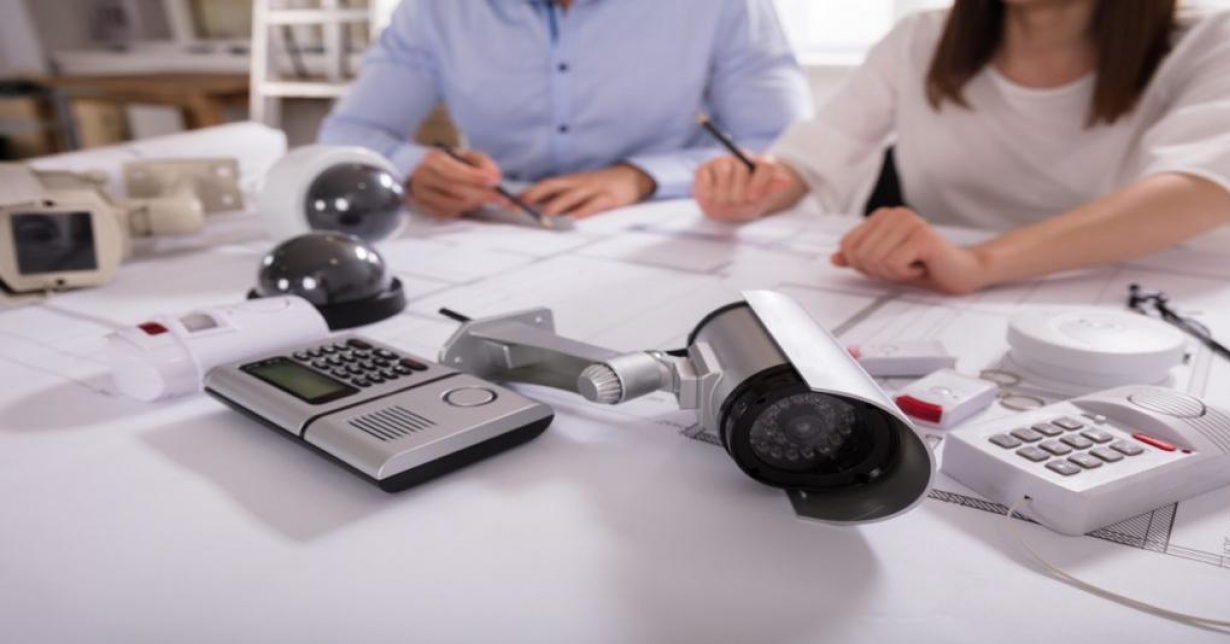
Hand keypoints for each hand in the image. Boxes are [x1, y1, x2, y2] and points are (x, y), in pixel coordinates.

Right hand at [408, 149, 510, 217]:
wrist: (434, 174)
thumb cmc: (455, 166)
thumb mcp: (470, 158)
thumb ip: (484, 165)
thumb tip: (495, 178)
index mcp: (433, 159)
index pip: (452, 169)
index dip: (473, 176)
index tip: (494, 181)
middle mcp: (422, 176)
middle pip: (453, 189)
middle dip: (480, 193)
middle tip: (501, 197)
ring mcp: (421, 195)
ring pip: (452, 204)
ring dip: (473, 203)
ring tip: (483, 198)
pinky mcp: (425, 210)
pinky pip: (449, 214)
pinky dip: (463, 210)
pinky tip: (469, 203)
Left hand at [518, 164, 655, 218]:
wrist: (631, 176)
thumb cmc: (601, 185)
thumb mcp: (580, 187)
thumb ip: (562, 196)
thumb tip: (538, 210)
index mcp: (570, 180)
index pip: (544, 185)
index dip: (526, 193)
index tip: (509, 202)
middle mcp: (578, 183)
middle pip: (552, 186)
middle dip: (532, 197)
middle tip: (517, 208)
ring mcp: (593, 189)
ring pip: (571, 195)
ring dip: (555, 205)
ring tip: (542, 216)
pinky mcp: (609, 198)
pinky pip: (594, 205)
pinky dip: (583, 212)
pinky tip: (573, 220)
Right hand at [693, 154, 798, 220]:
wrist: (724, 208)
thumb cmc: (746, 203)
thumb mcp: (760, 200)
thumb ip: (771, 190)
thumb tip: (786, 181)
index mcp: (758, 164)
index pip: (765, 164)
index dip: (759, 182)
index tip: (752, 198)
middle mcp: (740, 158)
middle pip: (741, 169)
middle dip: (738, 192)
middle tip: (735, 203)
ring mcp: (720, 161)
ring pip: (724, 171)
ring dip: (723, 193)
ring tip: (723, 202)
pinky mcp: (703, 168)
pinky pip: (706, 177)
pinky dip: (708, 191)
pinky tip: (711, 197)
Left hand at [832, 207, 993, 294]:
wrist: (961, 272)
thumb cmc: (923, 267)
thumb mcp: (883, 265)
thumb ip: (858, 259)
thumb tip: (834, 259)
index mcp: (882, 216)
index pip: (847, 246)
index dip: (863, 265)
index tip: (889, 264)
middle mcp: (894, 213)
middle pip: (859, 254)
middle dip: (879, 270)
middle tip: (904, 266)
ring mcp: (909, 222)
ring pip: (875, 260)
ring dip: (894, 273)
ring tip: (914, 265)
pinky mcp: (922, 236)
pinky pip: (893, 264)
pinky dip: (906, 274)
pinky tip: (922, 267)